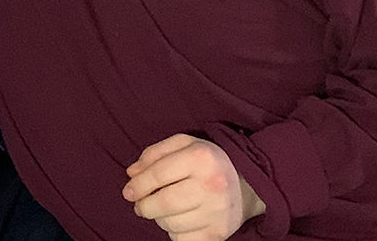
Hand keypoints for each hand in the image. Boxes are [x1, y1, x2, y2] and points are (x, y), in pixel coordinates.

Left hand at [123, 134, 265, 240]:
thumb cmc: (208, 163)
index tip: (128, 192)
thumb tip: (132, 173)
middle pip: (163, 203)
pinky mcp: (217, 233)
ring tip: (166, 210)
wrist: (247, 186)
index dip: (137, 185)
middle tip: (141, 205)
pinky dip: (174, 232)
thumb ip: (155, 153)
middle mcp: (212, 185)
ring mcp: (217, 212)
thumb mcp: (185, 145)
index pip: (158, 174)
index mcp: (202, 158)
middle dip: (144, 206)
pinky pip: (181, 239)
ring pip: (169, 223)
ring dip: (160, 218)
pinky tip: (182, 220)